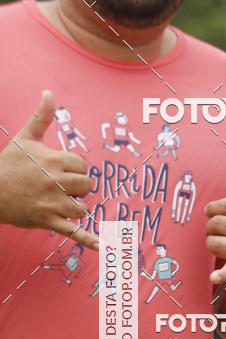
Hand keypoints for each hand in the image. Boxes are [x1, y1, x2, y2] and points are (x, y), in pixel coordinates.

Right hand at [0, 91, 96, 248]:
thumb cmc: (8, 164)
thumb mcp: (25, 137)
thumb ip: (42, 117)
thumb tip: (50, 93)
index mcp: (53, 160)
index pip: (83, 165)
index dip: (77, 169)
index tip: (63, 171)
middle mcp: (55, 181)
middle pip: (87, 185)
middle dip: (79, 188)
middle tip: (63, 187)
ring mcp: (52, 203)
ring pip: (82, 207)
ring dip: (76, 206)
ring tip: (62, 203)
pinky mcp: (47, 220)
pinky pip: (73, 231)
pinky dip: (88, 239)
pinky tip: (102, 245)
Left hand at [206, 146, 225, 285]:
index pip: (223, 206)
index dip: (213, 209)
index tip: (215, 213)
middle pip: (215, 225)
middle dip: (212, 228)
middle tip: (220, 232)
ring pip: (213, 243)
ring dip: (212, 245)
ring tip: (223, 245)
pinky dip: (221, 275)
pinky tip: (215, 277)